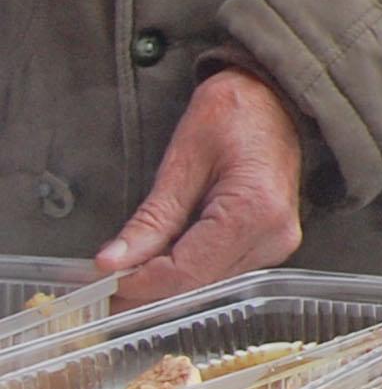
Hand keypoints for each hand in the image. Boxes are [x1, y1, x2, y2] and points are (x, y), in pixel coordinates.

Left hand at [97, 68, 305, 305]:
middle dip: (146, 289)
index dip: (137, 284)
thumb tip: (111, 265)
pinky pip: (220, 273)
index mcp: (253, 212)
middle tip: (101, 288)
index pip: (185, 271)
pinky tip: (159, 261)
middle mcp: (273, 237)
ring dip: (164, 284)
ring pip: (208, 286)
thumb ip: (152, 220)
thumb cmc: (231, 115)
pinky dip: (185, 272)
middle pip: (197, 285)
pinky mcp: (271, 245)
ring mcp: (277, 244)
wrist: (274, 99)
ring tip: (125, 274)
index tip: (98, 284)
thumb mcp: (182, 161)